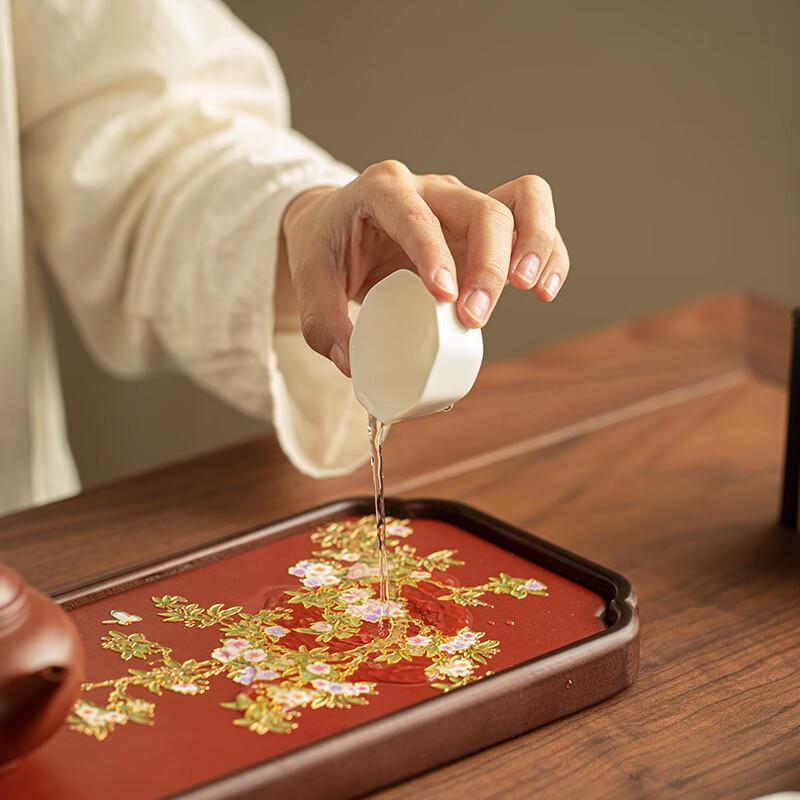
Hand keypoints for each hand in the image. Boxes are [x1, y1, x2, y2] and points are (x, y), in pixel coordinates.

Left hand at [279, 160, 569, 375]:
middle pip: (482, 209)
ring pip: (523, 201)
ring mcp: (463, 203)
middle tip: (474, 317)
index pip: (415, 214)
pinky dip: (549, 253)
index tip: (443, 296)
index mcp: (383, 189)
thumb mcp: (309, 276)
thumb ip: (321, 322)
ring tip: (531, 291)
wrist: (337, 223)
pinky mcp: (483, 226)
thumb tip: (353, 366)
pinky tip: (545, 290)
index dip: (433, 252)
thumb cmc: (327, 246)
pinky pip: (532, 224)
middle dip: (488, 265)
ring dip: (535, 247)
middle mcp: (431, 189)